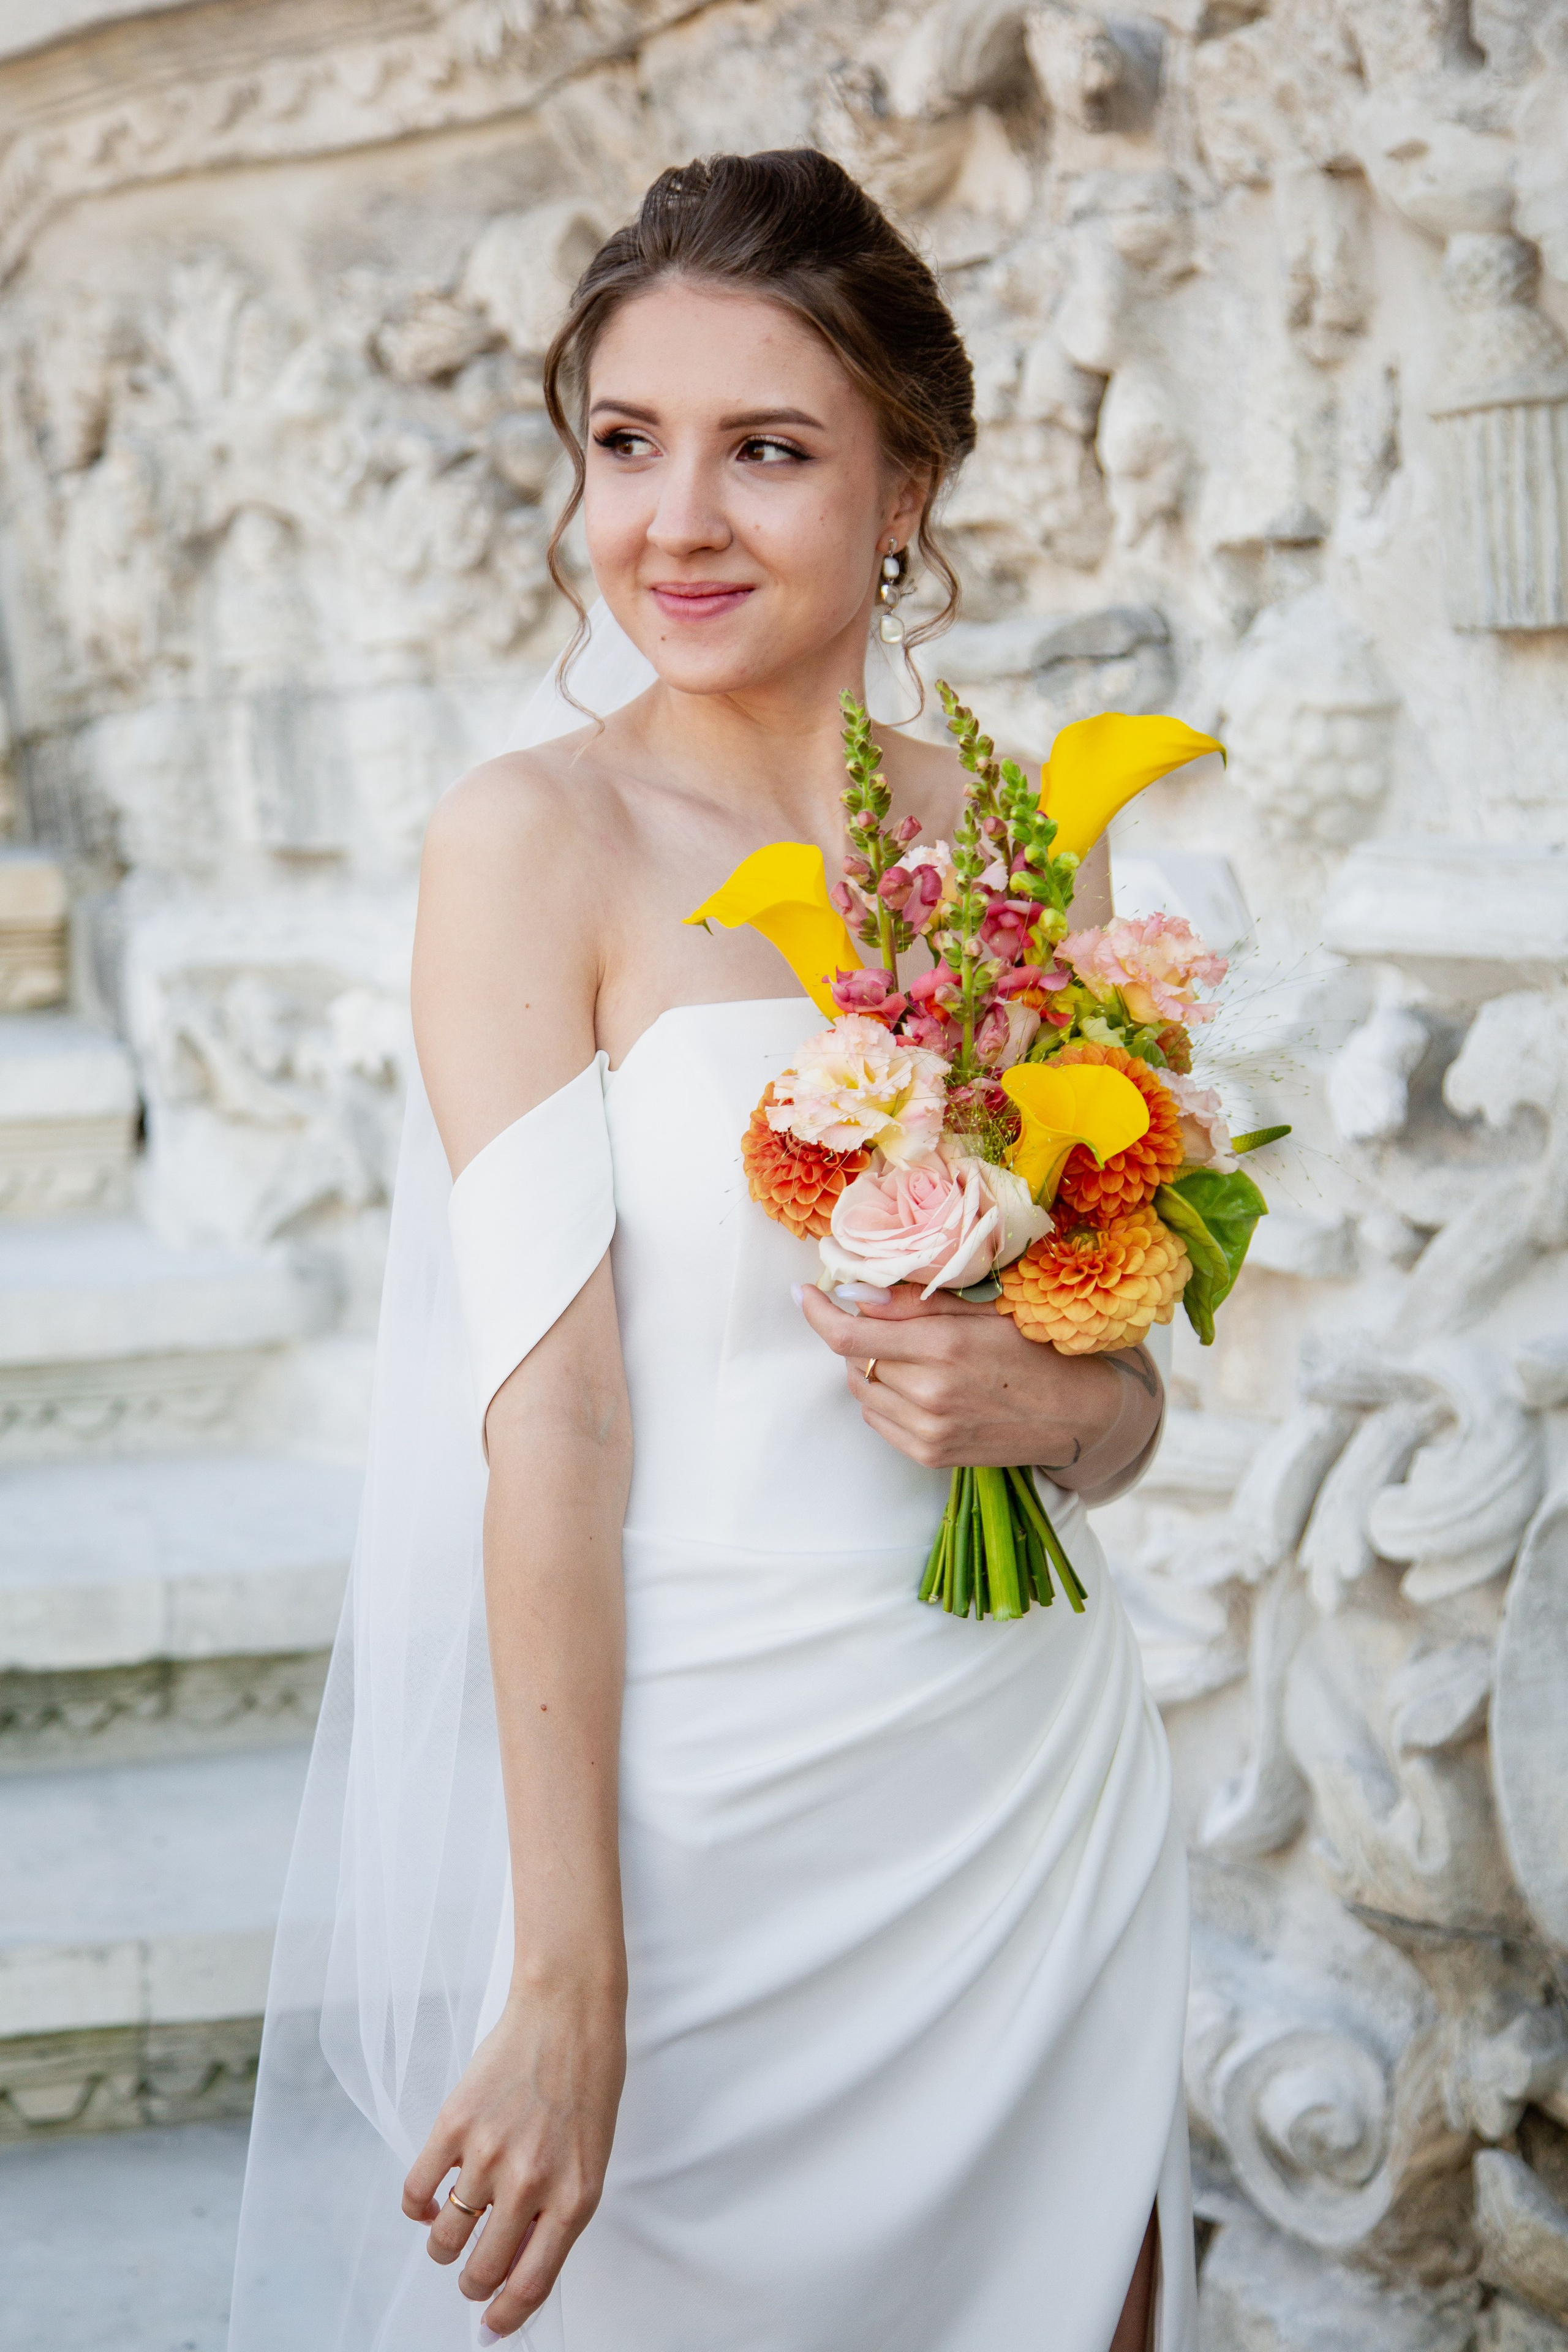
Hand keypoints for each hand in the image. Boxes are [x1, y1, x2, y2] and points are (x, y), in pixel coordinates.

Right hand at [402, 1975, 625, 2339]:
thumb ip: (555, 2214)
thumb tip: (513, 2267)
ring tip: (451, 2230)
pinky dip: (417, 2209)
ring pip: (445, 2240)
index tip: (489, 2327)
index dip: (504, 2317)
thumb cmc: (587, 2084)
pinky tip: (430, 2203)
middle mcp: (531, 2184)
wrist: (568, 2011)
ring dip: (443, 2247)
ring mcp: (488, 2154)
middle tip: (471, 2272)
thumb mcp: (589, 2160)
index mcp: (574, 2198)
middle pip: (480, 2271)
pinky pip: (416, 2193)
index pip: (530, 2286)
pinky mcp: (453, 2125)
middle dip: (471, 2283)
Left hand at [796, 1281, 1159, 1495]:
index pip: (849, 1334)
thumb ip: (913, 1302)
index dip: (817, 1312)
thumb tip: (853, 1293)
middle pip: (853, 1360)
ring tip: (912, 1357)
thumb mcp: (982, 1309)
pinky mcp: (930, 1455)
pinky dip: (884, 1399)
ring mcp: (928, 1430)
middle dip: (859, 1335)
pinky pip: (879, 1421)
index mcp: (942, 1345)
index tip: (803, 1293)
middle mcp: (929, 1391)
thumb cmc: (1034, 1349)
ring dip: (871, 1368)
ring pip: (862, 1391)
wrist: (1077, 1413)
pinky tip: (918, 1387)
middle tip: (888, 1324)